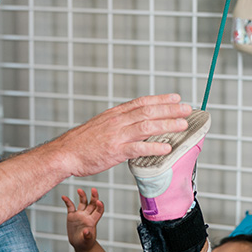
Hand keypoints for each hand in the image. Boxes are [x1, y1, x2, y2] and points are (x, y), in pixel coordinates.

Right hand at [50, 94, 191, 177]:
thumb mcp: (101, 125)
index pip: (142, 102)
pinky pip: (138, 148)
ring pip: (147, 127)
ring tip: (183, 125)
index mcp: (115, 114)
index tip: (176, 97)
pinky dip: (154, 147)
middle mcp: (117, 121)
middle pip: (148, 111)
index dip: (161, 99)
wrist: (65, 153)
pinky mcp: (115, 151)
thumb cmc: (82, 143)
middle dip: (170, 109)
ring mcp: (117, 136)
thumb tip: (135, 124)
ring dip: (167, 125)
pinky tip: (167, 148)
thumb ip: (119, 123)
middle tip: (187, 109)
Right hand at [62, 188, 103, 251]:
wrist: (79, 244)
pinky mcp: (72, 215)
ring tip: (79, 190)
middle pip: (92, 204)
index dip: (100, 206)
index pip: (98, 211)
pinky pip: (70, 206)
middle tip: (94, 189)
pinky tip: (64, 196)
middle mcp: (87, 215)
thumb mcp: (87, 241)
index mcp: (93, 221)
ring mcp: (80, 214)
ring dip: (82, 195)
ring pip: (82, 202)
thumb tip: (86, 231)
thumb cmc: (85, 243)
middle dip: (94, 196)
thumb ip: (87, 236)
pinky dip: (67, 201)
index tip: (99, 201)